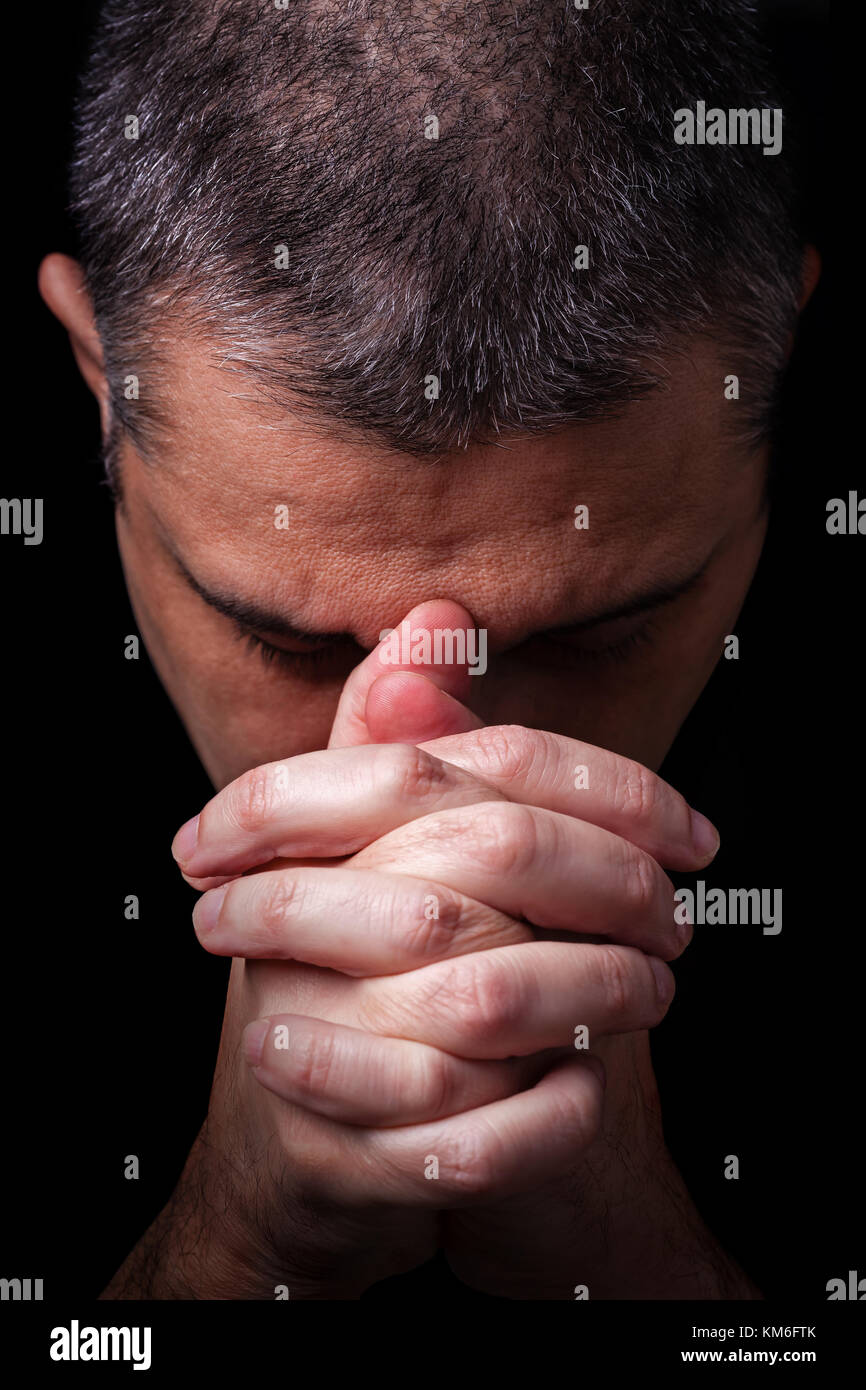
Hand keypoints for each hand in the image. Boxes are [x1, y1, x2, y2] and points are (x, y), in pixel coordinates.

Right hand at [163, 601, 716, 1298]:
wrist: (295, 1144)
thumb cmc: (352, 973)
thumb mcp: (373, 851)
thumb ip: (406, 745)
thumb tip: (435, 618)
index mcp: (312, 839)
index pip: (465, 765)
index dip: (604, 789)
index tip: (690, 833)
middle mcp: (296, 927)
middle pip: (487, 859)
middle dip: (615, 885)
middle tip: (676, 919)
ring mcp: (312, 1043)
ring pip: (488, 998)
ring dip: (602, 993)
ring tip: (651, 993)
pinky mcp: (338, 1157)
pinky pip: (473, 1136)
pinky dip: (555, 1112)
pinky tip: (586, 1084)